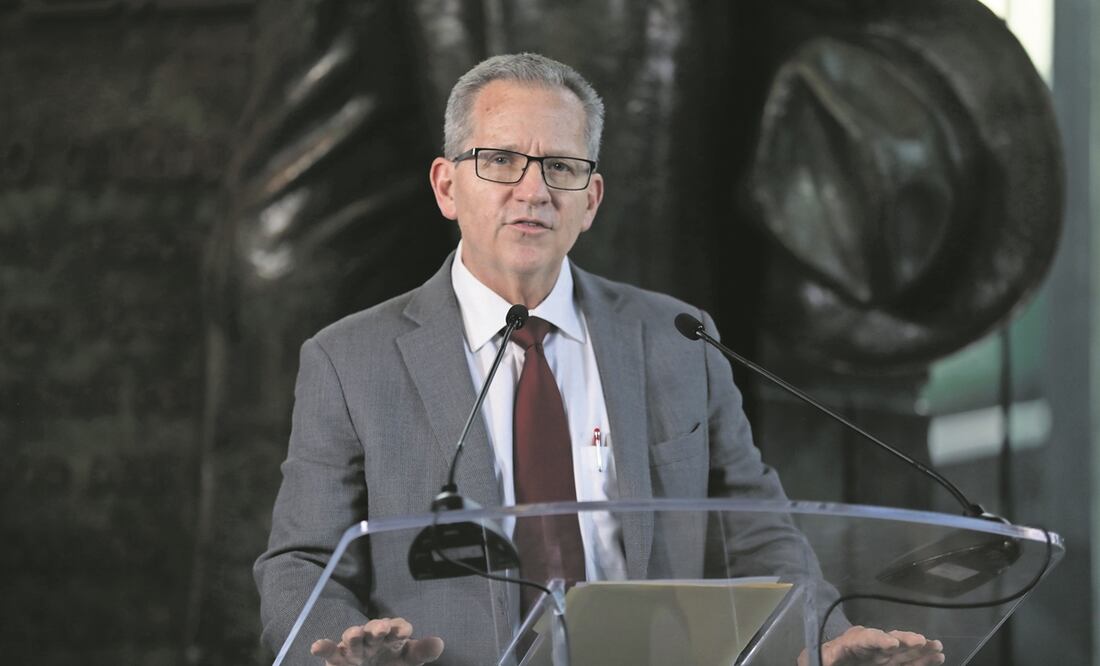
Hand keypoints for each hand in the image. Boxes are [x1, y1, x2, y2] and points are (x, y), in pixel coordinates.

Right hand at [310, 618, 444, 665]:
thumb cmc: (391, 661)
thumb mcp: (408, 659)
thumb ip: (422, 652)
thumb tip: (440, 643)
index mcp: (393, 635)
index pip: (399, 628)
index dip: (401, 628)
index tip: (404, 631)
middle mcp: (373, 637)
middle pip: (375, 629)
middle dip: (378, 627)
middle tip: (382, 628)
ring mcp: (355, 646)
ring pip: (353, 636)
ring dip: (353, 634)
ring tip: (354, 634)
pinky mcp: (338, 658)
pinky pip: (329, 651)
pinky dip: (323, 647)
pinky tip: (316, 646)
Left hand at [798, 625, 944, 665]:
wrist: (825, 659)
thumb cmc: (819, 659)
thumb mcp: (815, 659)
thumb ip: (821, 658)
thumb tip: (825, 657)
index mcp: (849, 643)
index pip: (864, 638)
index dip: (878, 639)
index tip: (891, 642)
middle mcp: (868, 646)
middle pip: (887, 640)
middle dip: (904, 640)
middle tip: (922, 640)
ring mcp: (880, 655)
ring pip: (902, 650)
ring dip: (920, 648)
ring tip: (937, 646)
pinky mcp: (888, 663)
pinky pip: (907, 661)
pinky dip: (922, 659)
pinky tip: (938, 656)